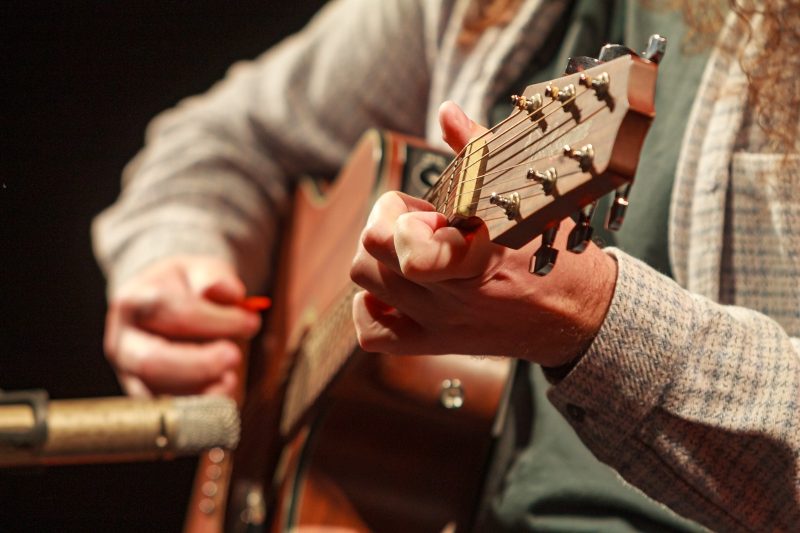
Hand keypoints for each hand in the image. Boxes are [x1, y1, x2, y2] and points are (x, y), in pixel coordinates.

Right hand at [104, 255, 261, 396]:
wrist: (162, 304)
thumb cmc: (186, 288)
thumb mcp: (201, 270)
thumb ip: (215, 279)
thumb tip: (230, 292)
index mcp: (134, 302)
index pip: (173, 314)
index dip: (215, 321)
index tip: (250, 322)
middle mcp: (123, 341)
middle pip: (152, 361)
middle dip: (200, 364)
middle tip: (234, 356)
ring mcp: (129, 374)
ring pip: (157, 395)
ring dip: (201, 392)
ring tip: (231, 378)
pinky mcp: (144, 398)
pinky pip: (168, 415)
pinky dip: (199, 410)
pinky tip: (222, 395)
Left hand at [350, 102, 616, 365]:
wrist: (577, 315)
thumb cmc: (552, 250)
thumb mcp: (524, 196)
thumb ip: (479, 151)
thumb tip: (447, 112)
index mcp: (475, 255)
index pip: (403, 245)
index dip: (401, 215)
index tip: (430, 210)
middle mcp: (450, 294)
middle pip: (368, 249)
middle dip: (386, 223)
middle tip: (420, 224)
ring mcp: (438, 322)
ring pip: (363, 280)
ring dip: (378, 257)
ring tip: (413, 250)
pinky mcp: (434, 344)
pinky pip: (371, 332)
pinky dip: (372, 306)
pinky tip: (397, 288)